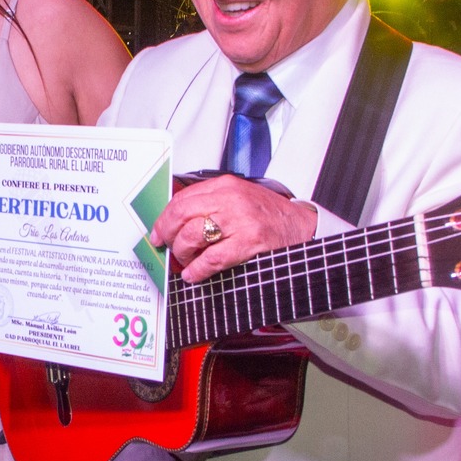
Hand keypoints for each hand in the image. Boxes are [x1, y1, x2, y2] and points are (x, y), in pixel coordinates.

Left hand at [152, 175, 316, 283]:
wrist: (302, 226)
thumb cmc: (270, 215)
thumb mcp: (239, 198)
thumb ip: (211, 204)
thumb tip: (177, 221)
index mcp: (226, 186)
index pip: (182, 199)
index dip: (164, 219)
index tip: (158, 231)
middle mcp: (231, 200)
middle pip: (181, 215)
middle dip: (167, 234)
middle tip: (167, 246)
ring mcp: (240, 221)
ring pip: (192, 236)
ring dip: (182, 253)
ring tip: (185, 261)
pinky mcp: (249, 243)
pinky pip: (211, 259)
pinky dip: (197, 270)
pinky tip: (194, 274)